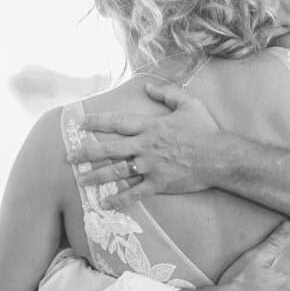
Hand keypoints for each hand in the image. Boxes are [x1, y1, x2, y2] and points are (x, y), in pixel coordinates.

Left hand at [73, 83, 221, 208]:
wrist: (220, 157)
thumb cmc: (206, 130)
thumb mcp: (189, 103)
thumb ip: (167, 94)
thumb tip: (149, 87)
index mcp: (150, 126)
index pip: (117, 122)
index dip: (96, 122)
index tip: (80, 123)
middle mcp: (145, 146)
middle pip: (109, 149)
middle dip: (86, 153)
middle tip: (69, 157)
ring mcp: (151, 166)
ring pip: (117, 172)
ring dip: (96, 177)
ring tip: (80, 181)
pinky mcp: (159, 184)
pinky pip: (134, 193)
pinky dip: (118, 199)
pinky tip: (104, 203)